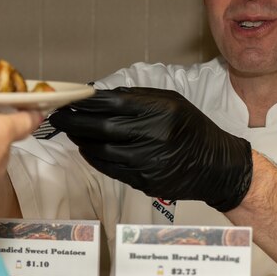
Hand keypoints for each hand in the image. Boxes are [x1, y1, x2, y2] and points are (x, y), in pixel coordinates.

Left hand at [46, 87, 253, 211]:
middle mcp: (155, 134)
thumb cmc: (193, 131)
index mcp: (161, 109)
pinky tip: (86, 149)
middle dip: (75, 121)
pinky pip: (110, 168)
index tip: (71, 98)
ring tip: (70, 131)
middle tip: (59, 116)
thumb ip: (138, 98)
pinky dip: (94, 158)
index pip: (113, 102)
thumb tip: (102, 95)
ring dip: (81, 140)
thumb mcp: (172, 103)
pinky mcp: (144, 180)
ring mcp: (148, 160)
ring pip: (102, 150)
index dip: (87, 101)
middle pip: (102, 127)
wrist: (217, 167)